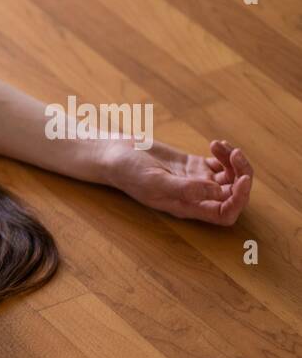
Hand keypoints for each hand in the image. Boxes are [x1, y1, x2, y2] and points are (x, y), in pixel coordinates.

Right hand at [102, 138, 252, 225]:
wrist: (115, 156)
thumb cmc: (129, 172)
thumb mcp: (154, 180)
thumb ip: (185, 188)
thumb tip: (217, 191)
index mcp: (187, 206)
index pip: (225, 214)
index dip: (239, 200)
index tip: (241, 179)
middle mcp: (195, 197)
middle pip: (233, 195)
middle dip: (242, 175)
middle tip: (235, 154)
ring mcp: (196, 181)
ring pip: (230, 177)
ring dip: (235, 162)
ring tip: (222, 146)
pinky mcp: (193, 166)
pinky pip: (221, 164)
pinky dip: (225, 153)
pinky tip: (215, 144)